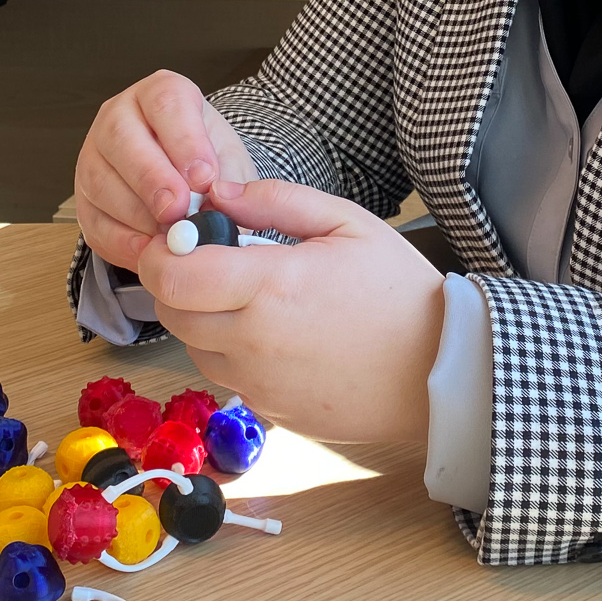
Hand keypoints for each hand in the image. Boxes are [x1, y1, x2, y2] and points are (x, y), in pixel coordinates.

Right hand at [74, 70, 256, 273]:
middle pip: (122, 138)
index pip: (166, 102)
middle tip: (178, 210)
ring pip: (100, 180)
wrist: (191, 184)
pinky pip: (92, 219)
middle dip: (152, 178)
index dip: (184, 141)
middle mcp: (120, 117)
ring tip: (170, 236)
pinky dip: (121, 240)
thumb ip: (229, 181)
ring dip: (136, 214)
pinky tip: (148, 251)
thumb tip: (217, 204)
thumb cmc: (209, 164)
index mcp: (161, 95)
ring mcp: (95, 155)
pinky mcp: (84, 197)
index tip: (204, 177)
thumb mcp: (230, 163)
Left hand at [136, 178, 444, 444]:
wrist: (438, 369)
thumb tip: (219, 192)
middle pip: (171, 311)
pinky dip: (227, 349)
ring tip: (245, 294)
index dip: (162, 251)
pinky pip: (223, 373)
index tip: (182, 235)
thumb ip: (277, 199)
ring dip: (199, 316)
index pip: (174, 274)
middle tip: (209, 259)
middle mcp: (254, 340)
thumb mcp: (348, 223)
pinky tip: (269, 330)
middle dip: (175, 280)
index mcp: (272, 286)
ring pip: (191, 345)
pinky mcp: (267, 408)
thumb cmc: (400, 292)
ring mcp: (258, 382)